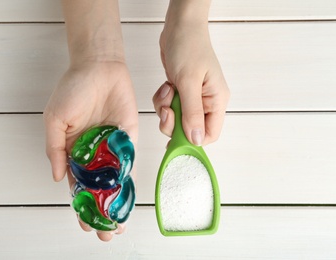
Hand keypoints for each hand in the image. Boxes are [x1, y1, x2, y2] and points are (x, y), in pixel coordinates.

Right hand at [44, 61, 137, 240]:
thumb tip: (56, 178)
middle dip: (100, 212)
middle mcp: (92, 154)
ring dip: (116, 205)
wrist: (100, 67)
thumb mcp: (55, 119)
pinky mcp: (127, 140)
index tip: (85, 224)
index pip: (76, 185)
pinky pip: (129, 164)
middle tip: (105, 234)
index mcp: (72, 151)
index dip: (80, 206)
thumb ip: (54, 149)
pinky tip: (129, 201)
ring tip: (119, 226)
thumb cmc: (74, 89)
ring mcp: (111, 148)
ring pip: (114, 182)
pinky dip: (130, 183)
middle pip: (97, 189)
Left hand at [153, 1, 229, 145]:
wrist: (179, 26)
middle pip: (188, 129)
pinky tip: (166, 85)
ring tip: (167, 90)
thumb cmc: (189, 46)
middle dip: (173, 122)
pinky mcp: (181, 92)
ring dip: (165, 108)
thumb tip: (195, 139)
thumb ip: (191, 112)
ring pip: (176, 119)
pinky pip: (168, 107)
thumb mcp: (189, 81)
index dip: (192, 139)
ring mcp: (193, 97)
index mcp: (216, 101)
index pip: (209, 134)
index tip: (175, 136)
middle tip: (166, 108)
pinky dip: (162, 100)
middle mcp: (206, 102)